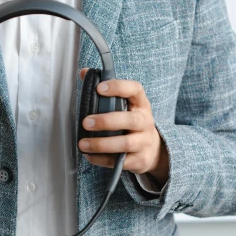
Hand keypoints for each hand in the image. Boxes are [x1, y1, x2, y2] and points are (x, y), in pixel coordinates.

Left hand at [78, 68, 168, 184]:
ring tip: (83, 144)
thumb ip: (104, 88)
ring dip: (101, 144)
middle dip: (106, 121)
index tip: (99, 88)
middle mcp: (145, 122)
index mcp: (140, 104)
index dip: (118, 87)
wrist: (152, 149)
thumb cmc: (131, 122)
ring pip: (125, 144)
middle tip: (86, 122)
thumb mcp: (124, 104)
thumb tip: (84, 72)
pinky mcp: (140, 160)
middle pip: (130, 120)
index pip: (135, 89)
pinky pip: (120, 162)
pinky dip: (102, 160)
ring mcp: (144, 142)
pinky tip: (89, 155)